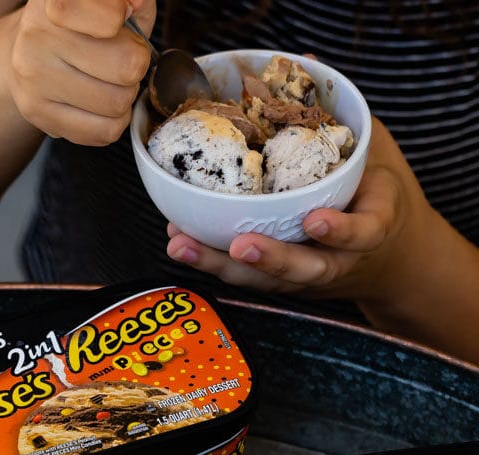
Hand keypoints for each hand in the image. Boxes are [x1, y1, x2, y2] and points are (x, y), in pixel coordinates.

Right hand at [7, 0, 155, 143]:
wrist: (25, 53)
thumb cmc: (80, 27)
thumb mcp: (108, 2)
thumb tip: (137, 3)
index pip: (112, 17)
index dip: (129, 27)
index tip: (120, 23)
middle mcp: (37, 32)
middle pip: (126, 67)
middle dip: (134, 68)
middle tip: (120, 62)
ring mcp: (34, 75)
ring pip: (116, 103)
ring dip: (124, 97)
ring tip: (108, 83)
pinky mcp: (37, 111)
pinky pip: (104, 131)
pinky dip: (113, 122)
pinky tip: (99, 107)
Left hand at [166, 117, 435, 311]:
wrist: (385, 252)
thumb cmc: (374, 194)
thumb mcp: (373, 151)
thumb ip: (341, 116)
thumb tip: (301, 61)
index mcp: (370, 228)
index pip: (361, 234)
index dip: (340, 231)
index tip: (315, 221)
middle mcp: (337, 261)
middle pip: (305, 270)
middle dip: (271, 260)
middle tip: (240, 247)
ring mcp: (304, 277)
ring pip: (266, 280)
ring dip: (221, 265)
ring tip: (183, 245)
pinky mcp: (278, 280)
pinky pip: (246, 277)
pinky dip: (212, 261)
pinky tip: (181, 242)